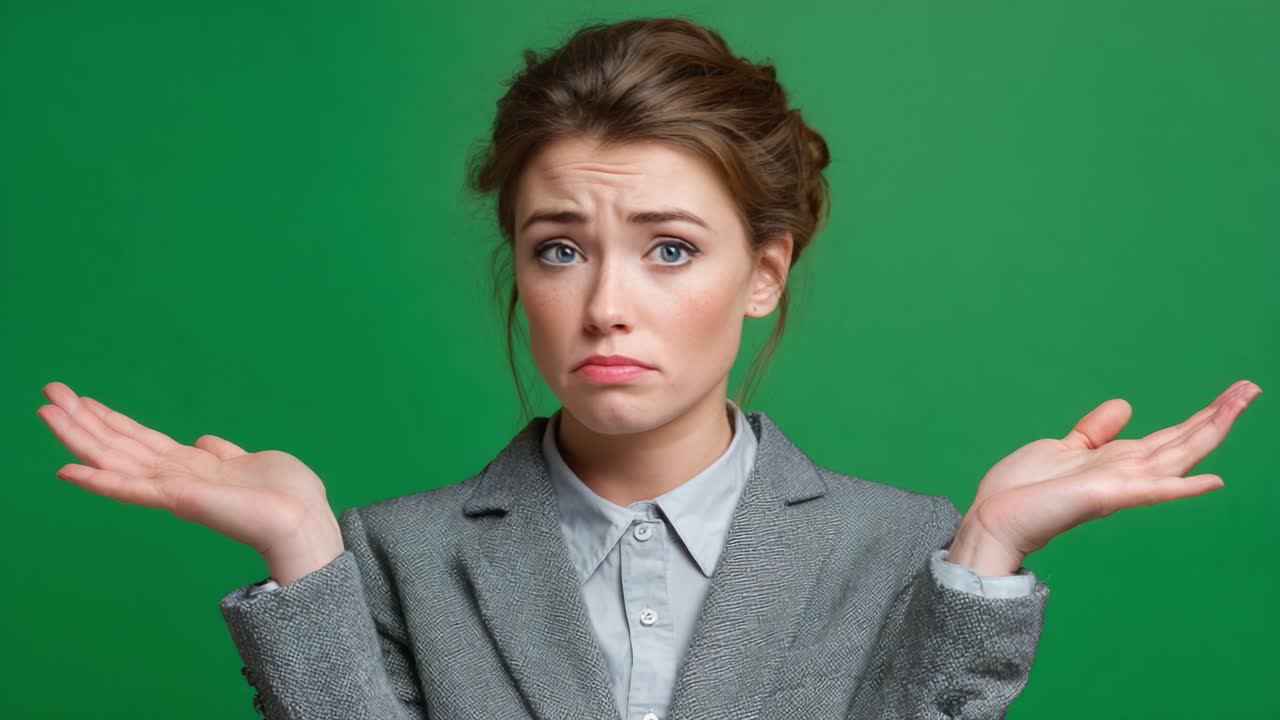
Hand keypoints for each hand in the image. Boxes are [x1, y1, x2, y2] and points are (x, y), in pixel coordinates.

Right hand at [36, 381, 343, 583]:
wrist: (302, 520)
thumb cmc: (287, 496)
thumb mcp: (252, 461)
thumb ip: (223, 453)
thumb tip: (204, 440)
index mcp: (193, 467)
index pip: (141, 440)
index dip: (111, 420)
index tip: (83, 400)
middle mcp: (175, 478)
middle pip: (119, 445)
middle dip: (83, 420)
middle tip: (48, 394)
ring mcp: (172, 490)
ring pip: (114, 459)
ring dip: (79, 437)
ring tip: (46, 412)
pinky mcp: (177, 499)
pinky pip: (130, 488)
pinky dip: (97, 480)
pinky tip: (66, 470)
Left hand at [946, 379, 1261, 574]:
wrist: (994, 519)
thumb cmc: (1023, 490)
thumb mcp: (1063, 448)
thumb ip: (1096, 431)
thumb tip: (1125, 406)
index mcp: (1118, 461)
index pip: (1171, 436)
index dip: (1203, 415)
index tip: (1235, 392)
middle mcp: (1126, 473)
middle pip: (1183, 441)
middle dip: (1218, 415)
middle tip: (1252, 388)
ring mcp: (1119, 486)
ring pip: (1175, 456)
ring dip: (1208, 432)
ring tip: (1239, 406)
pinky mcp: (1103, 496)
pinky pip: (1148, 491)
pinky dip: (1180, 486)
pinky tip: (1211, 479)